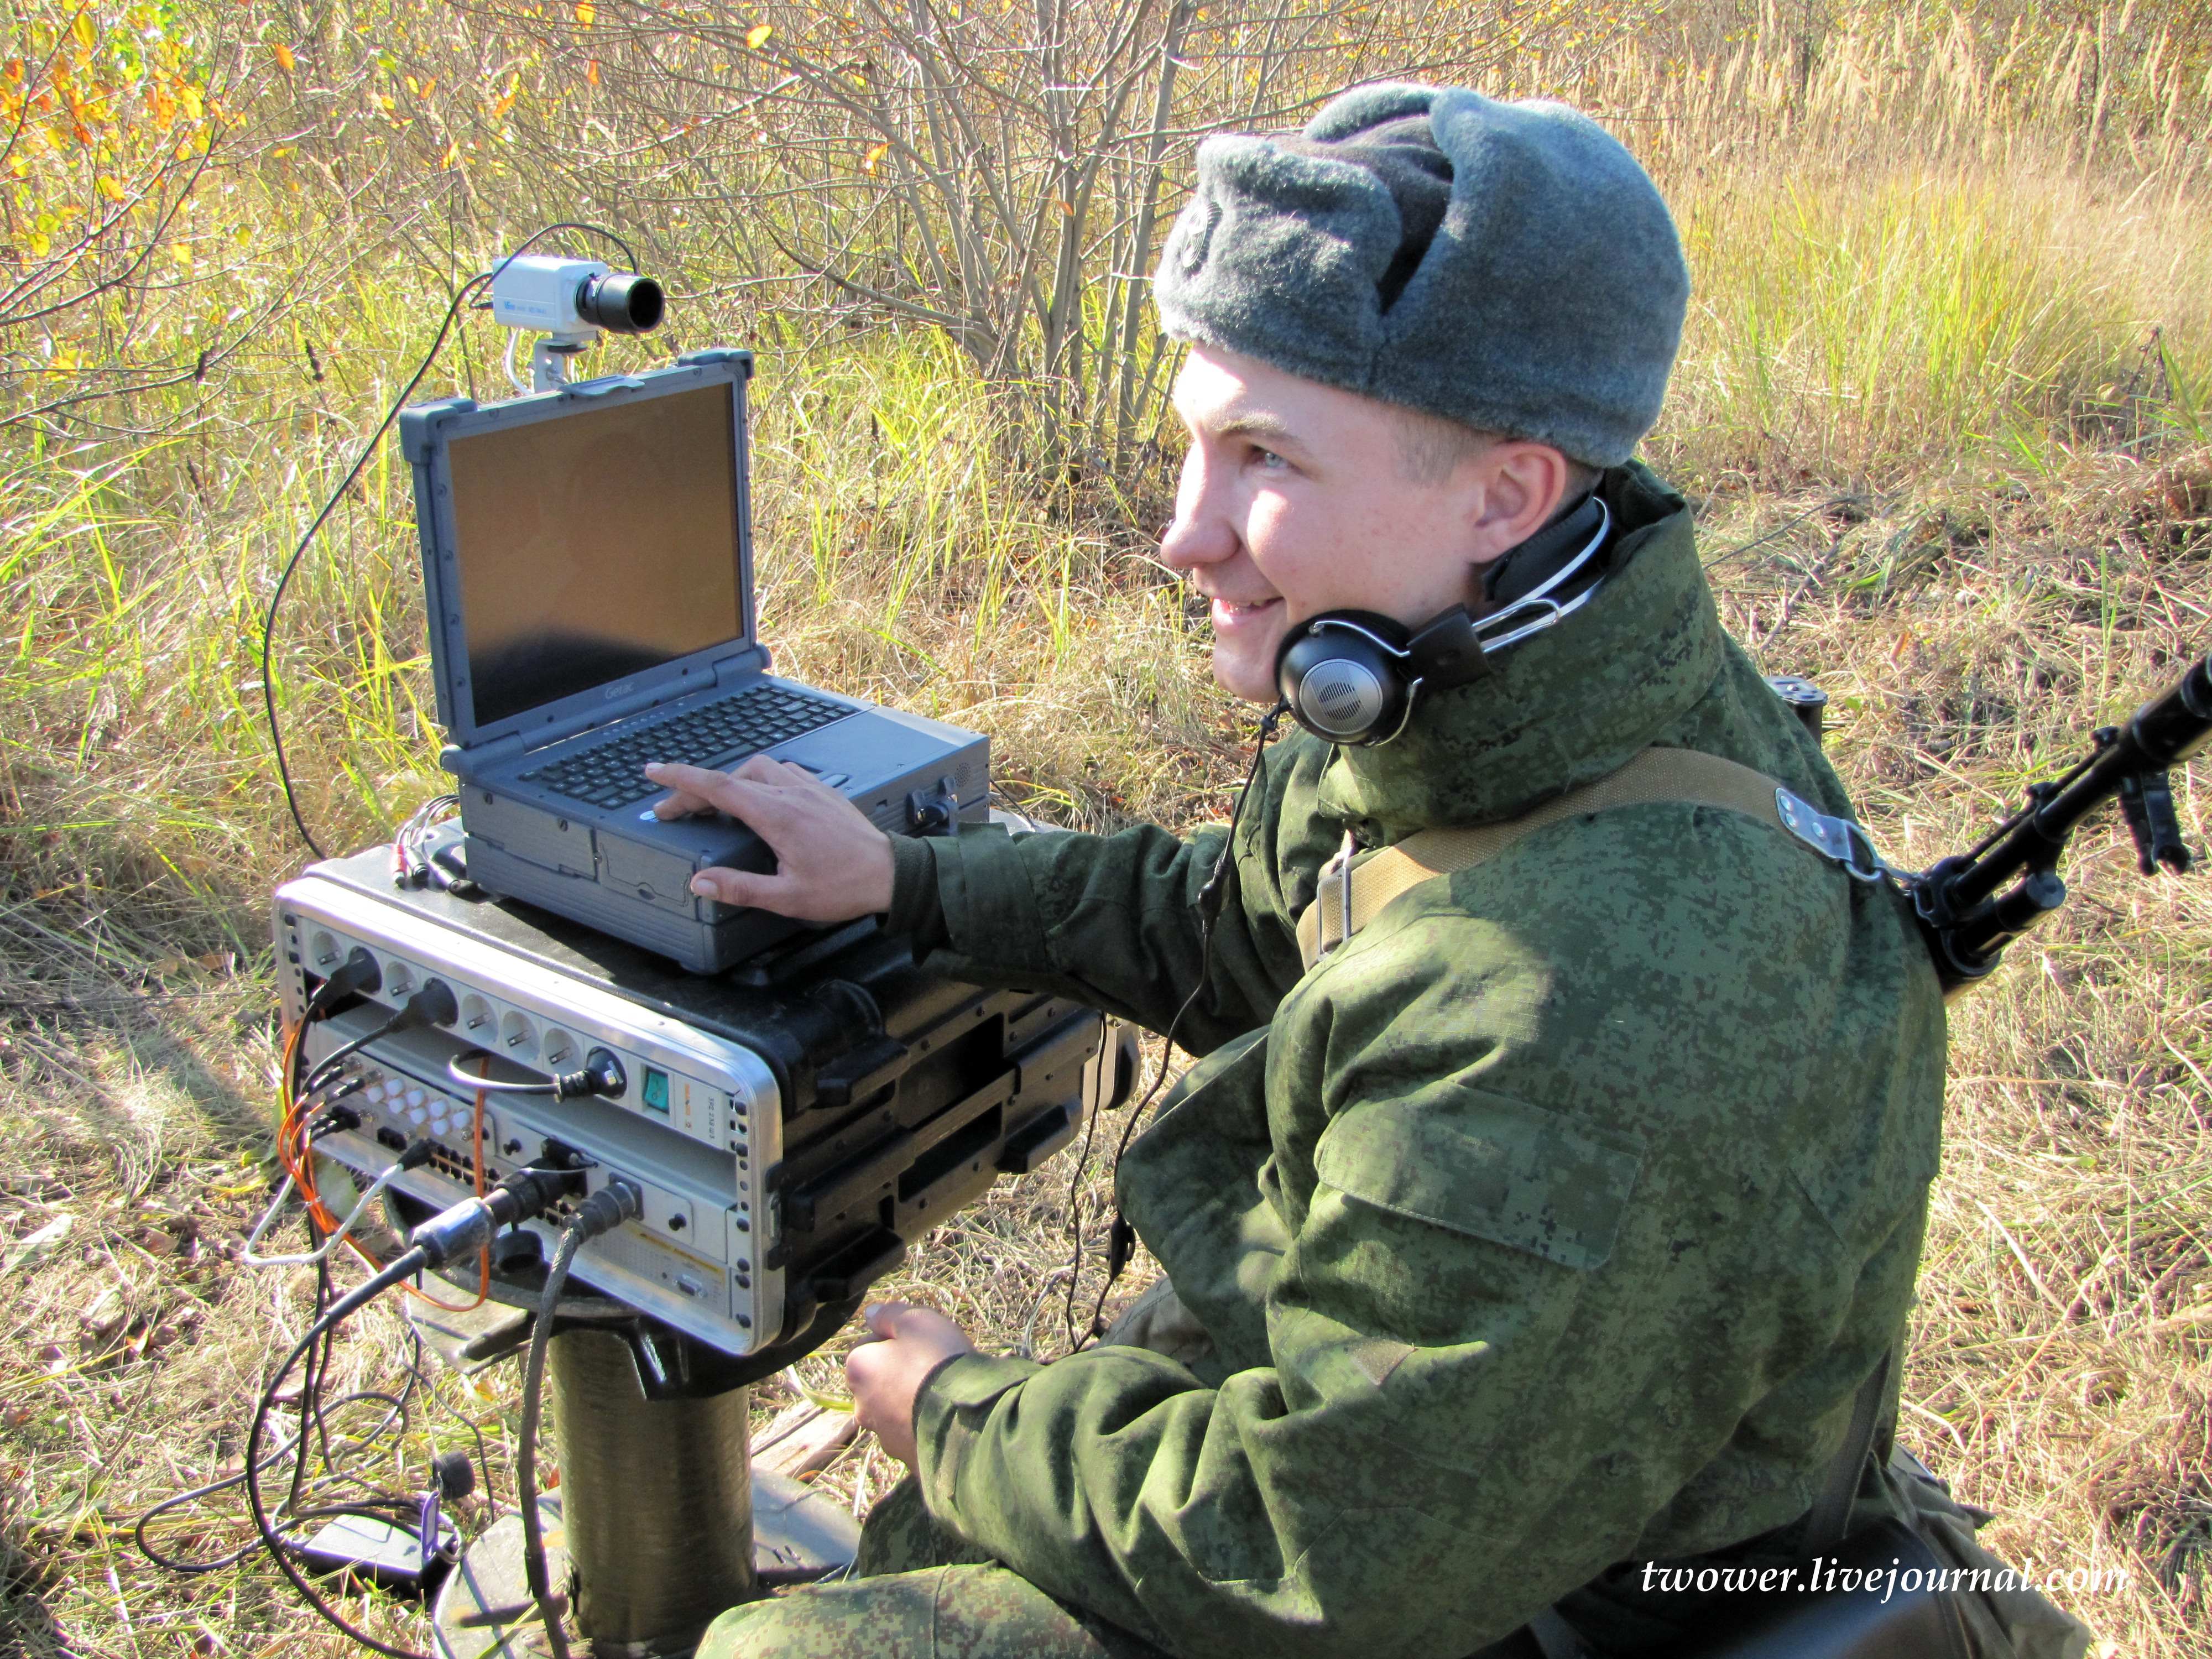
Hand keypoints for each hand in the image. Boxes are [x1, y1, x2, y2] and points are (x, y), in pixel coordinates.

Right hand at [643, 755, 895, 922]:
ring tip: (714, 804)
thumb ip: (740, 888)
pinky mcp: (824, 792)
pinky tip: (760, 798)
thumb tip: (699, 883)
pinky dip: (760, 779)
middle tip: (677, 810)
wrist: (892, 874)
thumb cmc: (843, 887)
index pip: (716, 787)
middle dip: (698, 787)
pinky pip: (783, 772)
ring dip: (731, 781)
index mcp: (776, 815)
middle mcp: (791, 792)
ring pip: (758, 769)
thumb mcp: (787, 897)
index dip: (680, 779)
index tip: (652, 772)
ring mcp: (809, 788)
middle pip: (732, 777)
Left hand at [845, 1301, 975, 1467]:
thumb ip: (889, 1314)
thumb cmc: (937, 1362)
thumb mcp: (917, 1322)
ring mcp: (884, 1436)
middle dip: (900, 1374)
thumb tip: (870, 1313)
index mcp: (858, 1370)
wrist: (966, 1421)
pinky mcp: (906, 1459)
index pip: (867, 1346)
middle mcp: (862, 1406)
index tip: (919, 1341)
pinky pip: (913, 1435)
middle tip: (933, 1366)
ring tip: (944, 1394)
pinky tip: (948, 1419)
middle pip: (880, 1380)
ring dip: (911, 1402)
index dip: (893, 1339)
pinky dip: (924, 1426)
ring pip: (895, 1410)